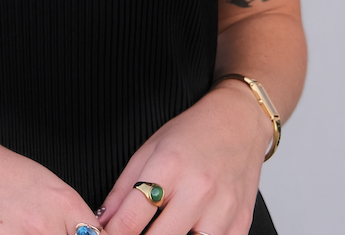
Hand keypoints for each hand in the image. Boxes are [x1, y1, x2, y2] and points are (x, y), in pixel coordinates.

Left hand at [98, 86, 271, 234]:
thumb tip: (104, 219)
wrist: (240, 121)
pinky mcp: (240, 224)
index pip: (131, 219)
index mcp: (169, 166)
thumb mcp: (150, 148)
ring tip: (162, 229)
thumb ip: (124, 188)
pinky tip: (189, 230)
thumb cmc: (194, 132)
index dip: (113, 234)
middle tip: (134, 232)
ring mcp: (222, 210)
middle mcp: (197, 189)